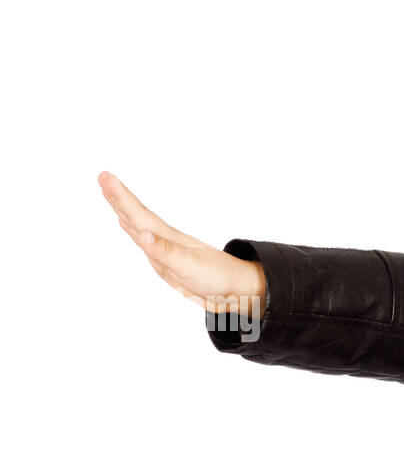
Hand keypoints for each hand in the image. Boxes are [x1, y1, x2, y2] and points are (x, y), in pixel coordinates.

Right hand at [98, 171, 265, 315]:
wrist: (236, 293)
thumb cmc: (217, 277)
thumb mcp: (188, 265)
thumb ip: (164, 251)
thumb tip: (141, 234)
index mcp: (167, 238)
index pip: (139, 213)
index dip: (120, 196)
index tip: (105, 177)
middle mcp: (164, 240)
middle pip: (136, 215)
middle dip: (118, 197)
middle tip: (102, 177)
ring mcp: (165, 251)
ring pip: (138, 226)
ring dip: (123, 211)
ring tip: (109, 194)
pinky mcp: (167, 264)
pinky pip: (144, 243)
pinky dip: (134, 232)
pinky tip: (131, 228)